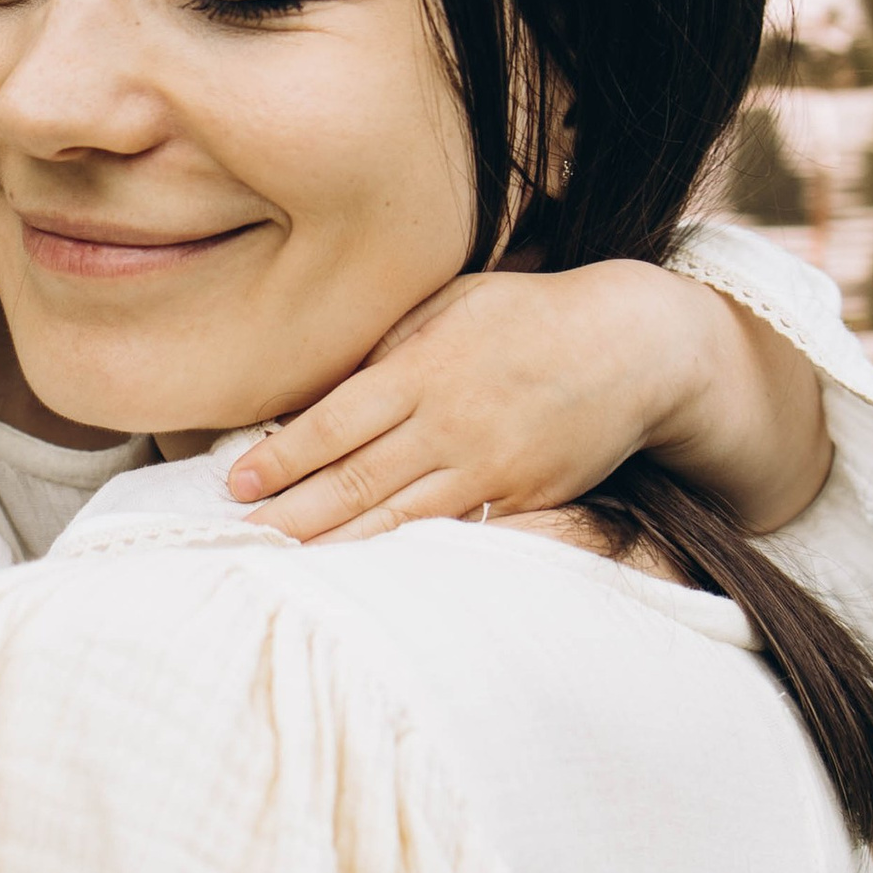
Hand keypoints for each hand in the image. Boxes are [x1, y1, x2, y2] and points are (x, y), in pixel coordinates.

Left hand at [226, 262, 830, 542]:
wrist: (633, 347)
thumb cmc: (531, 315)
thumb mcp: (453, 303)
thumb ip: (390, 344)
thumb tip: (327, 387)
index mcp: (425, 367)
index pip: (336, 422)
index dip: (283, 456)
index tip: (239, 482)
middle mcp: (450, 423)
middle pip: (356, 480)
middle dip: (293, 514)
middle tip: (240, 539)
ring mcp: (489, 468)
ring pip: (398, 518)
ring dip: (338, 544)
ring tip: (287, 564)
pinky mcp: (523, 499)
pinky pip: (455, 532)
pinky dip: (408, 553)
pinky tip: (369, 569)